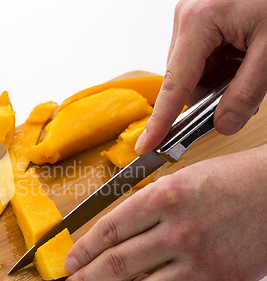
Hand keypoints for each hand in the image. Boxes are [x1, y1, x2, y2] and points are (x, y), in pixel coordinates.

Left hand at [62, 145, 266, 280]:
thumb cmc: (234, 180)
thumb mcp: (181, 178)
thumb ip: (147, 204)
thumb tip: (115, 232)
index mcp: (165, 197)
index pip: (108, 230)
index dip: (82, 250)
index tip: (71, 262)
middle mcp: (180, 231)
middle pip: (116, 265)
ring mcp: (202, 261)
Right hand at [135, 0, 266, 154]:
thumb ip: (247, 91)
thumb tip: (226, 123)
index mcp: (198, 21)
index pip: (175, 84)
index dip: (162, 120)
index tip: (147, 144)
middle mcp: (187, 18)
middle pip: (184, 80)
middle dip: (212, 95)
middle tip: (244, 99)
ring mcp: (191, 19)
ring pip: (194, 72)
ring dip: (220, 81)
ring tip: (250, 66)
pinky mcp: (200, 21)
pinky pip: (202, 59)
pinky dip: (223, 68)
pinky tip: (243, 57)